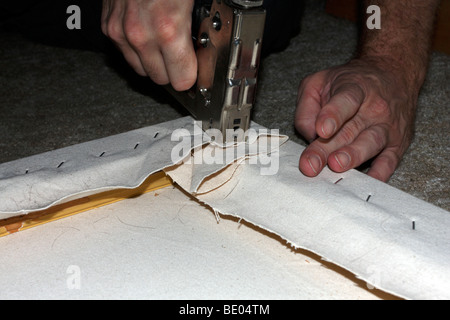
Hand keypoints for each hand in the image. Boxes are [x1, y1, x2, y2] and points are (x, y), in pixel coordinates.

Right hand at [101, 0, 196, 90]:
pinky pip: (126, 53)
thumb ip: (198, 32)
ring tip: (163, 43)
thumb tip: (202, 52)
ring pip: (141, 70)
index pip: (181, 80)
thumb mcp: (192, 3)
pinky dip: (137, 48)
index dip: (191, 75)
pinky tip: (148, 32)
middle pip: (160, 79)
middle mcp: (141, 36)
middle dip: (173, 70)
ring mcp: (121, 32)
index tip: (194, 71)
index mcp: (169, 30)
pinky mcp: (108, 27)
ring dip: (153, 62)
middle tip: (181, 54)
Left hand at [295, 58, 415, 181]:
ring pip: (370, 144)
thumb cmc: (350, 82)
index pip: (344, 101)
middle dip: (328, 149)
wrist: (394, 73)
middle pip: (350, 130)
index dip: (332, 115)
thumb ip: (307, 107)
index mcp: (355, 88)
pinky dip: (380, 174)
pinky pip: (390, 161)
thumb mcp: (320, 81)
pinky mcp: (398, 144)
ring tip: (336, 166)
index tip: (320, 130)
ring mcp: (388, 126)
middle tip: (311, 164)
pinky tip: (367, 183)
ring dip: (353, 157)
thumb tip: (309, 135)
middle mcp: (374, 107)